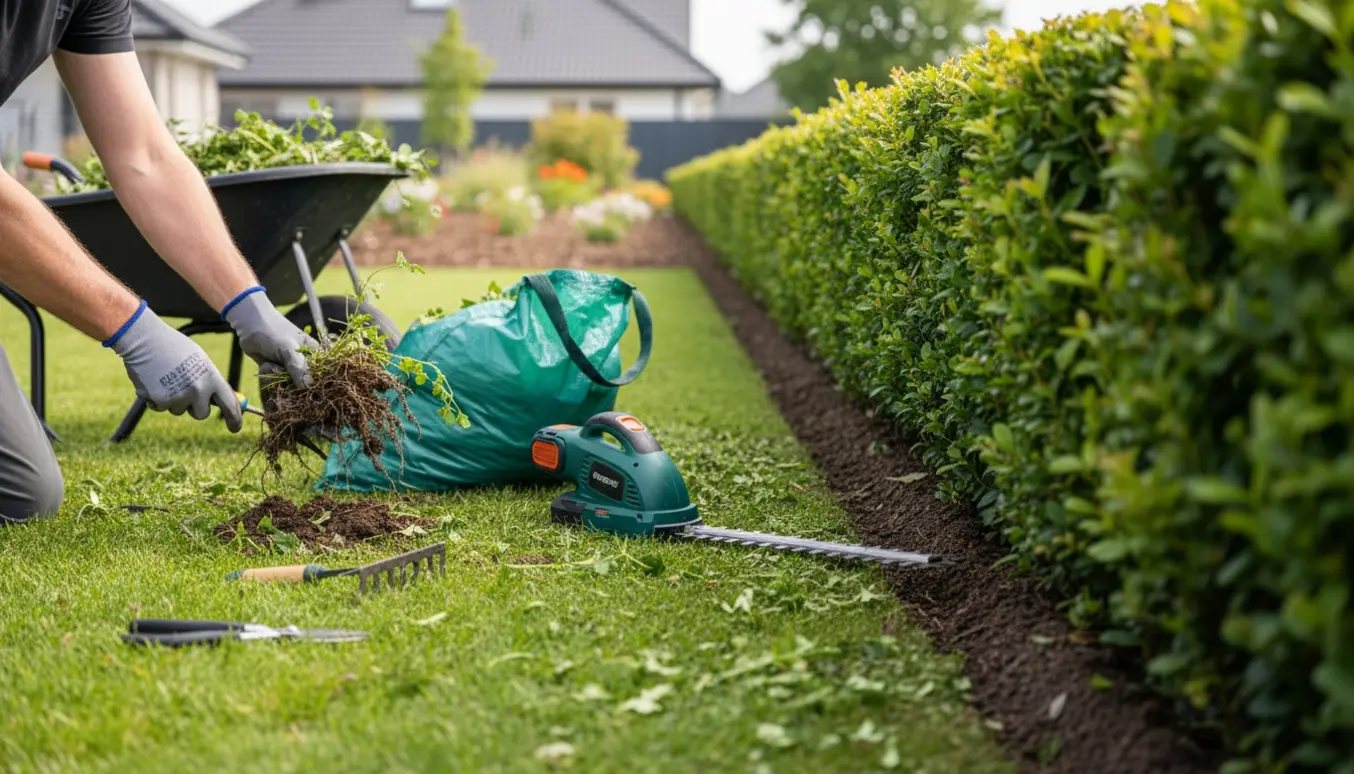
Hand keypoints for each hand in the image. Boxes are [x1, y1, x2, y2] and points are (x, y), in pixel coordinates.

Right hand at [107, 303, 242, 431]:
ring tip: (166, 378)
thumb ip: (210, 381)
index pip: (230, 404)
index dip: (234, 419)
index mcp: (212, 377)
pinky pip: (161, 407)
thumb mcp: (200, 361)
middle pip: (201, 414)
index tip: (235, 428)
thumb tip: (219, 400)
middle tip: (185, 391)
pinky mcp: (160, 401)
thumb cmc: (174, 347)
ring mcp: (178, 396)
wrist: (145, 340)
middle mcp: (198, 389)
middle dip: (194, 407)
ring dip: (173, 400)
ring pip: (178, 410)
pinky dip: (157, 399)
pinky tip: (154, 380)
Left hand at [222, 288, 319, 388]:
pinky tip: (265, 364)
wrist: (248, 325)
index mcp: (314, 354)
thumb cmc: (274, 332)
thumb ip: (300, 369)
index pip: (321, 374)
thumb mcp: (289, 350)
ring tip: (270, 361)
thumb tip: (308, 388)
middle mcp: (304, 361)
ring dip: (276, 374)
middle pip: (304, 383)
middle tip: (282, 369)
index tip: (306, 387)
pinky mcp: (276, 370)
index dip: (316, 383)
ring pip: (287, 383)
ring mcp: (289, 367)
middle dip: (291, 379)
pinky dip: (269, 374)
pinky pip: (275, 381)